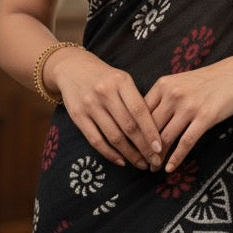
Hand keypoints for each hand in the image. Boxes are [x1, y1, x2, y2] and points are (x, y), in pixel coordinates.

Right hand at [47, 47, 162, 170]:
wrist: (73, 68)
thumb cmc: (106, 78)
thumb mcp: (123, 80)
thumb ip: (136, 101)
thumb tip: (155, 131)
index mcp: (121, 81)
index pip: (140, 111)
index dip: (151, 132)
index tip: (160, 148)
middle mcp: (105, 92)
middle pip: (128, 126)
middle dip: (143, 147)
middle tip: (154, 161)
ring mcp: (90, 105)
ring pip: (113, 136)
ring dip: (129, 154)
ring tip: (140, 163)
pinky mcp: (77, 116)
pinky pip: (96, 140)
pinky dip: (110, 154)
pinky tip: (121, 161)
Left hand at [144, 53, 232, 172]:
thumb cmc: (207, 81)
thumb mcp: (179, 82)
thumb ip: (163, 98)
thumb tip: (145, 122)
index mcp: (163, 85)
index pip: (140, 112)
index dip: (134, 132)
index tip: (131, 146)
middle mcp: (173, 94)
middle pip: (150, 127)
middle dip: (143, 148)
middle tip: (140, 162)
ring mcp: (189, 106)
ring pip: (166, 137)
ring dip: (157, 156)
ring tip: (153, 168)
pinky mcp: (205, 117)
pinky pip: (186, 142)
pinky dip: (176, 158)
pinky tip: (170, 168)